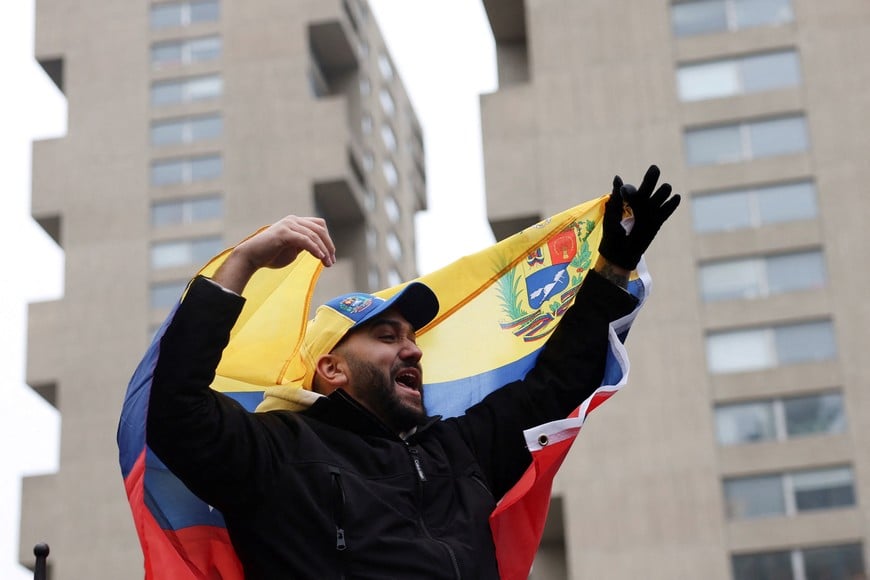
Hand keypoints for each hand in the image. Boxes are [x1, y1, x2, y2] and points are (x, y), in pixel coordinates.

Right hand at [213, 215, 335, 292]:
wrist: (251, 257)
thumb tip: (320, 248)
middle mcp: (293, 220)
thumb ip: (304, 245)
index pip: (319, 226)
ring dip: (324, 250)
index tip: (331, 256)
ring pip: (314, 235)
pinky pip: (305, 240)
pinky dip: (315, 249)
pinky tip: (320, 257)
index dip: (328, 240)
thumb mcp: (293, 249)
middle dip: (329, 246)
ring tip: (327, 263)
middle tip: (332, 262)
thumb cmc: (270, 255)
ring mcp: (288, 224)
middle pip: (320, 229)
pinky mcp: (284, 232)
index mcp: (296, 222)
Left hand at [598, 165, 679, 270]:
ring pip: (661, 194)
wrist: (621, 254)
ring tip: (665, 189)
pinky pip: (668, 209)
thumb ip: (616, 198)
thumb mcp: (612, 216)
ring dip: (663, 191)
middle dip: (651, 176)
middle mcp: (640, 202)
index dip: (629, 190)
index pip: (630, 189)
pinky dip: (673, 203)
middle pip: (649, 184)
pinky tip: (676, 197)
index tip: (625, 193)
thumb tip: (618, 177)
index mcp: (626, 200)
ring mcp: (651, 210)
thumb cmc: (612, 234)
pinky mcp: (658, 220)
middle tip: (654, 169)